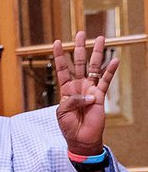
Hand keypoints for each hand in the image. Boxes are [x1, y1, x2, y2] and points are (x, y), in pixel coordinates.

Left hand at [53, 31, 118, 154]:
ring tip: (100, 39)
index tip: (57, 42)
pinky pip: (106, 81)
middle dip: (80, 48)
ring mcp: (90, 89)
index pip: (62, 68)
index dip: (59, 56)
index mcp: (66, 89)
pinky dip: (110, 71)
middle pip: (79, 63)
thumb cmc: (69, 126)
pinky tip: (114, 60)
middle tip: (81, 33)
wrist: (81, 138)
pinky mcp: (100, 96)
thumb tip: (89, 94)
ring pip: (93, 67)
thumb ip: (72, 101)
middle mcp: (78, 86)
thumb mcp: (62, 112)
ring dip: (97, 53)